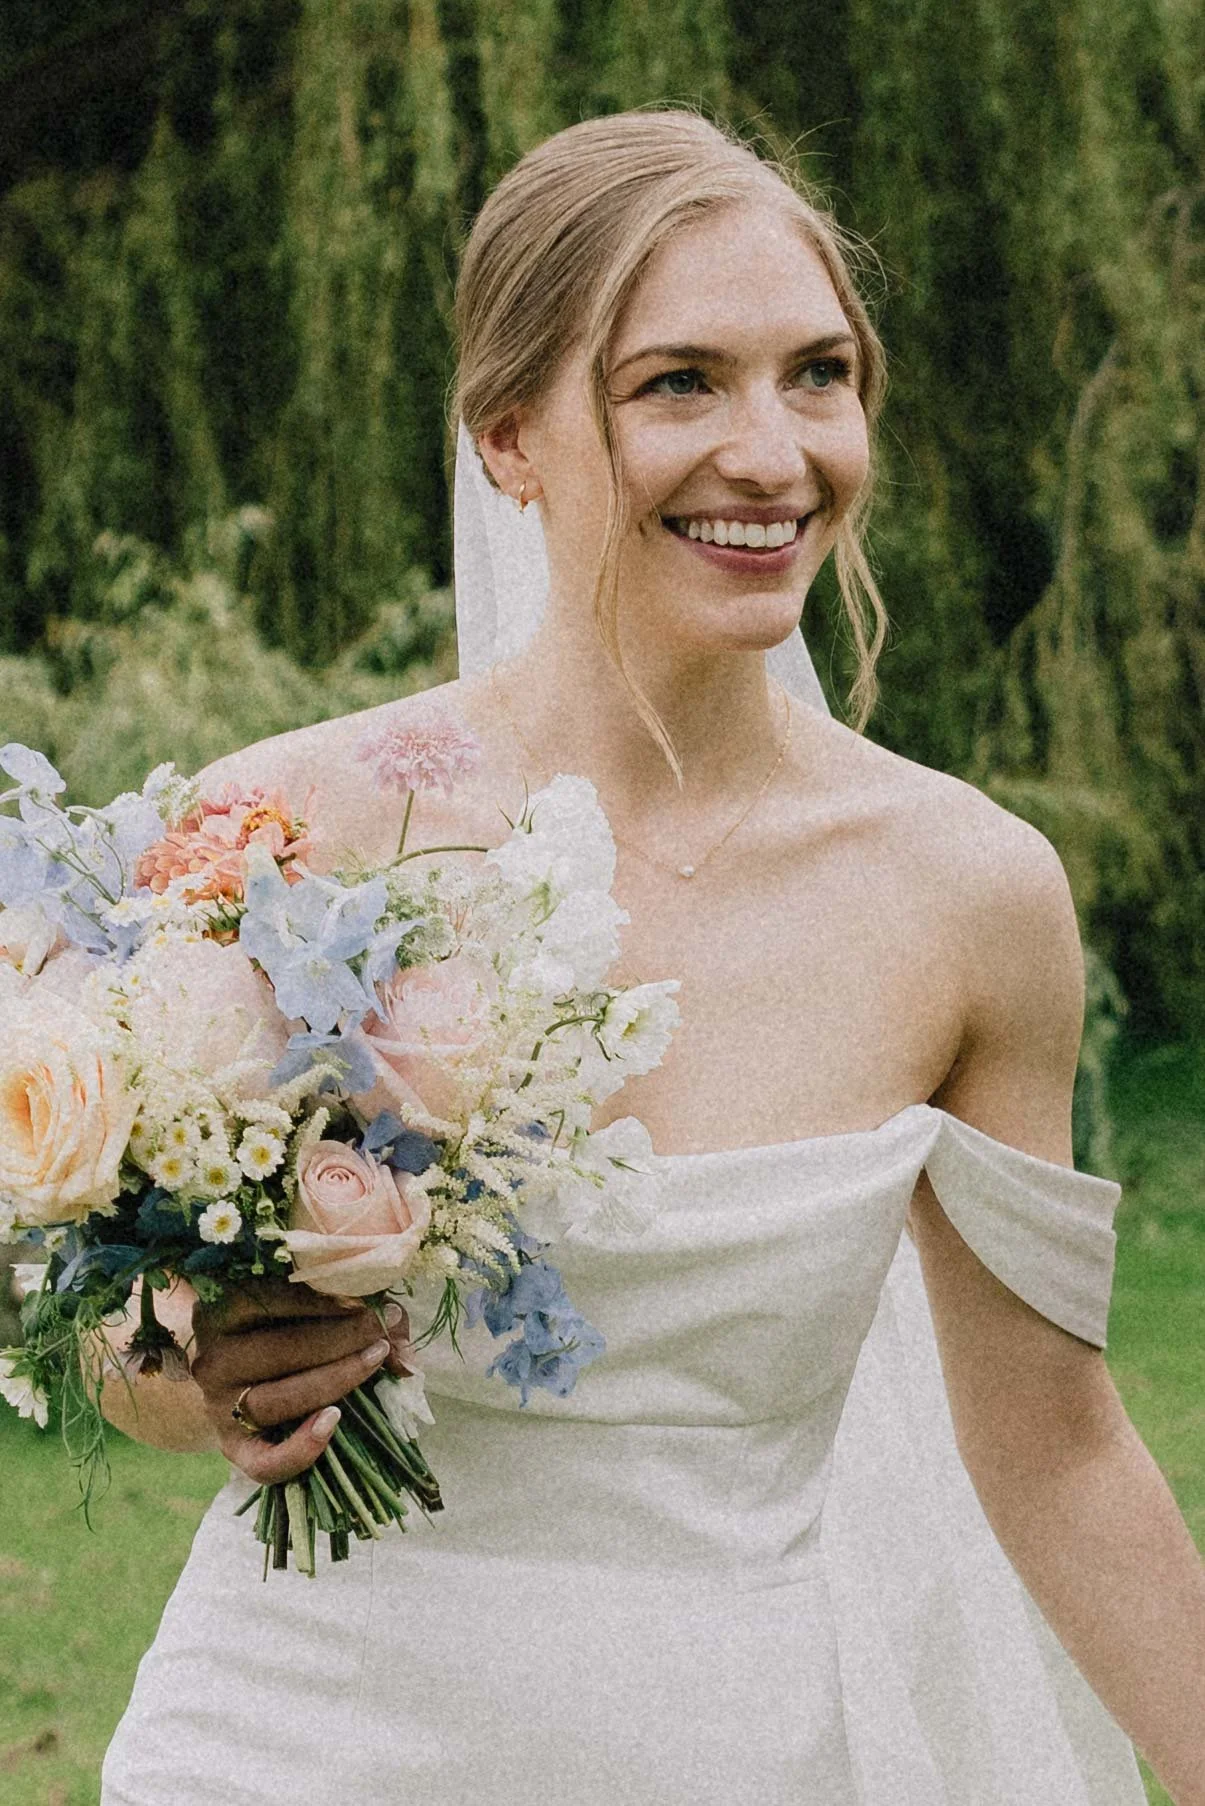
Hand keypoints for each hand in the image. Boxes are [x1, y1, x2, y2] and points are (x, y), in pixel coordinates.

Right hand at [190, 1281, 412, 1484]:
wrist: (225, 1376)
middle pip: (282, 1349)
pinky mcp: (232, 1449)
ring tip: (376, 1361)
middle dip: (344, 1337)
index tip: (373, 1299)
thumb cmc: (274, 1329)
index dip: (330, 1298)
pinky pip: (264, 1462)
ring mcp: (220, 1408)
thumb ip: (351, 1306)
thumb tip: (396, 1324)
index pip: (275, 1299)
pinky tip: (333, 1423)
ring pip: (279, 1398)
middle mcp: (215, 1359)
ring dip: (336, 1379)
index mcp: (223, 1312)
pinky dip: (301, 1449)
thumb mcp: (298, 1307)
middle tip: (385, 1330)